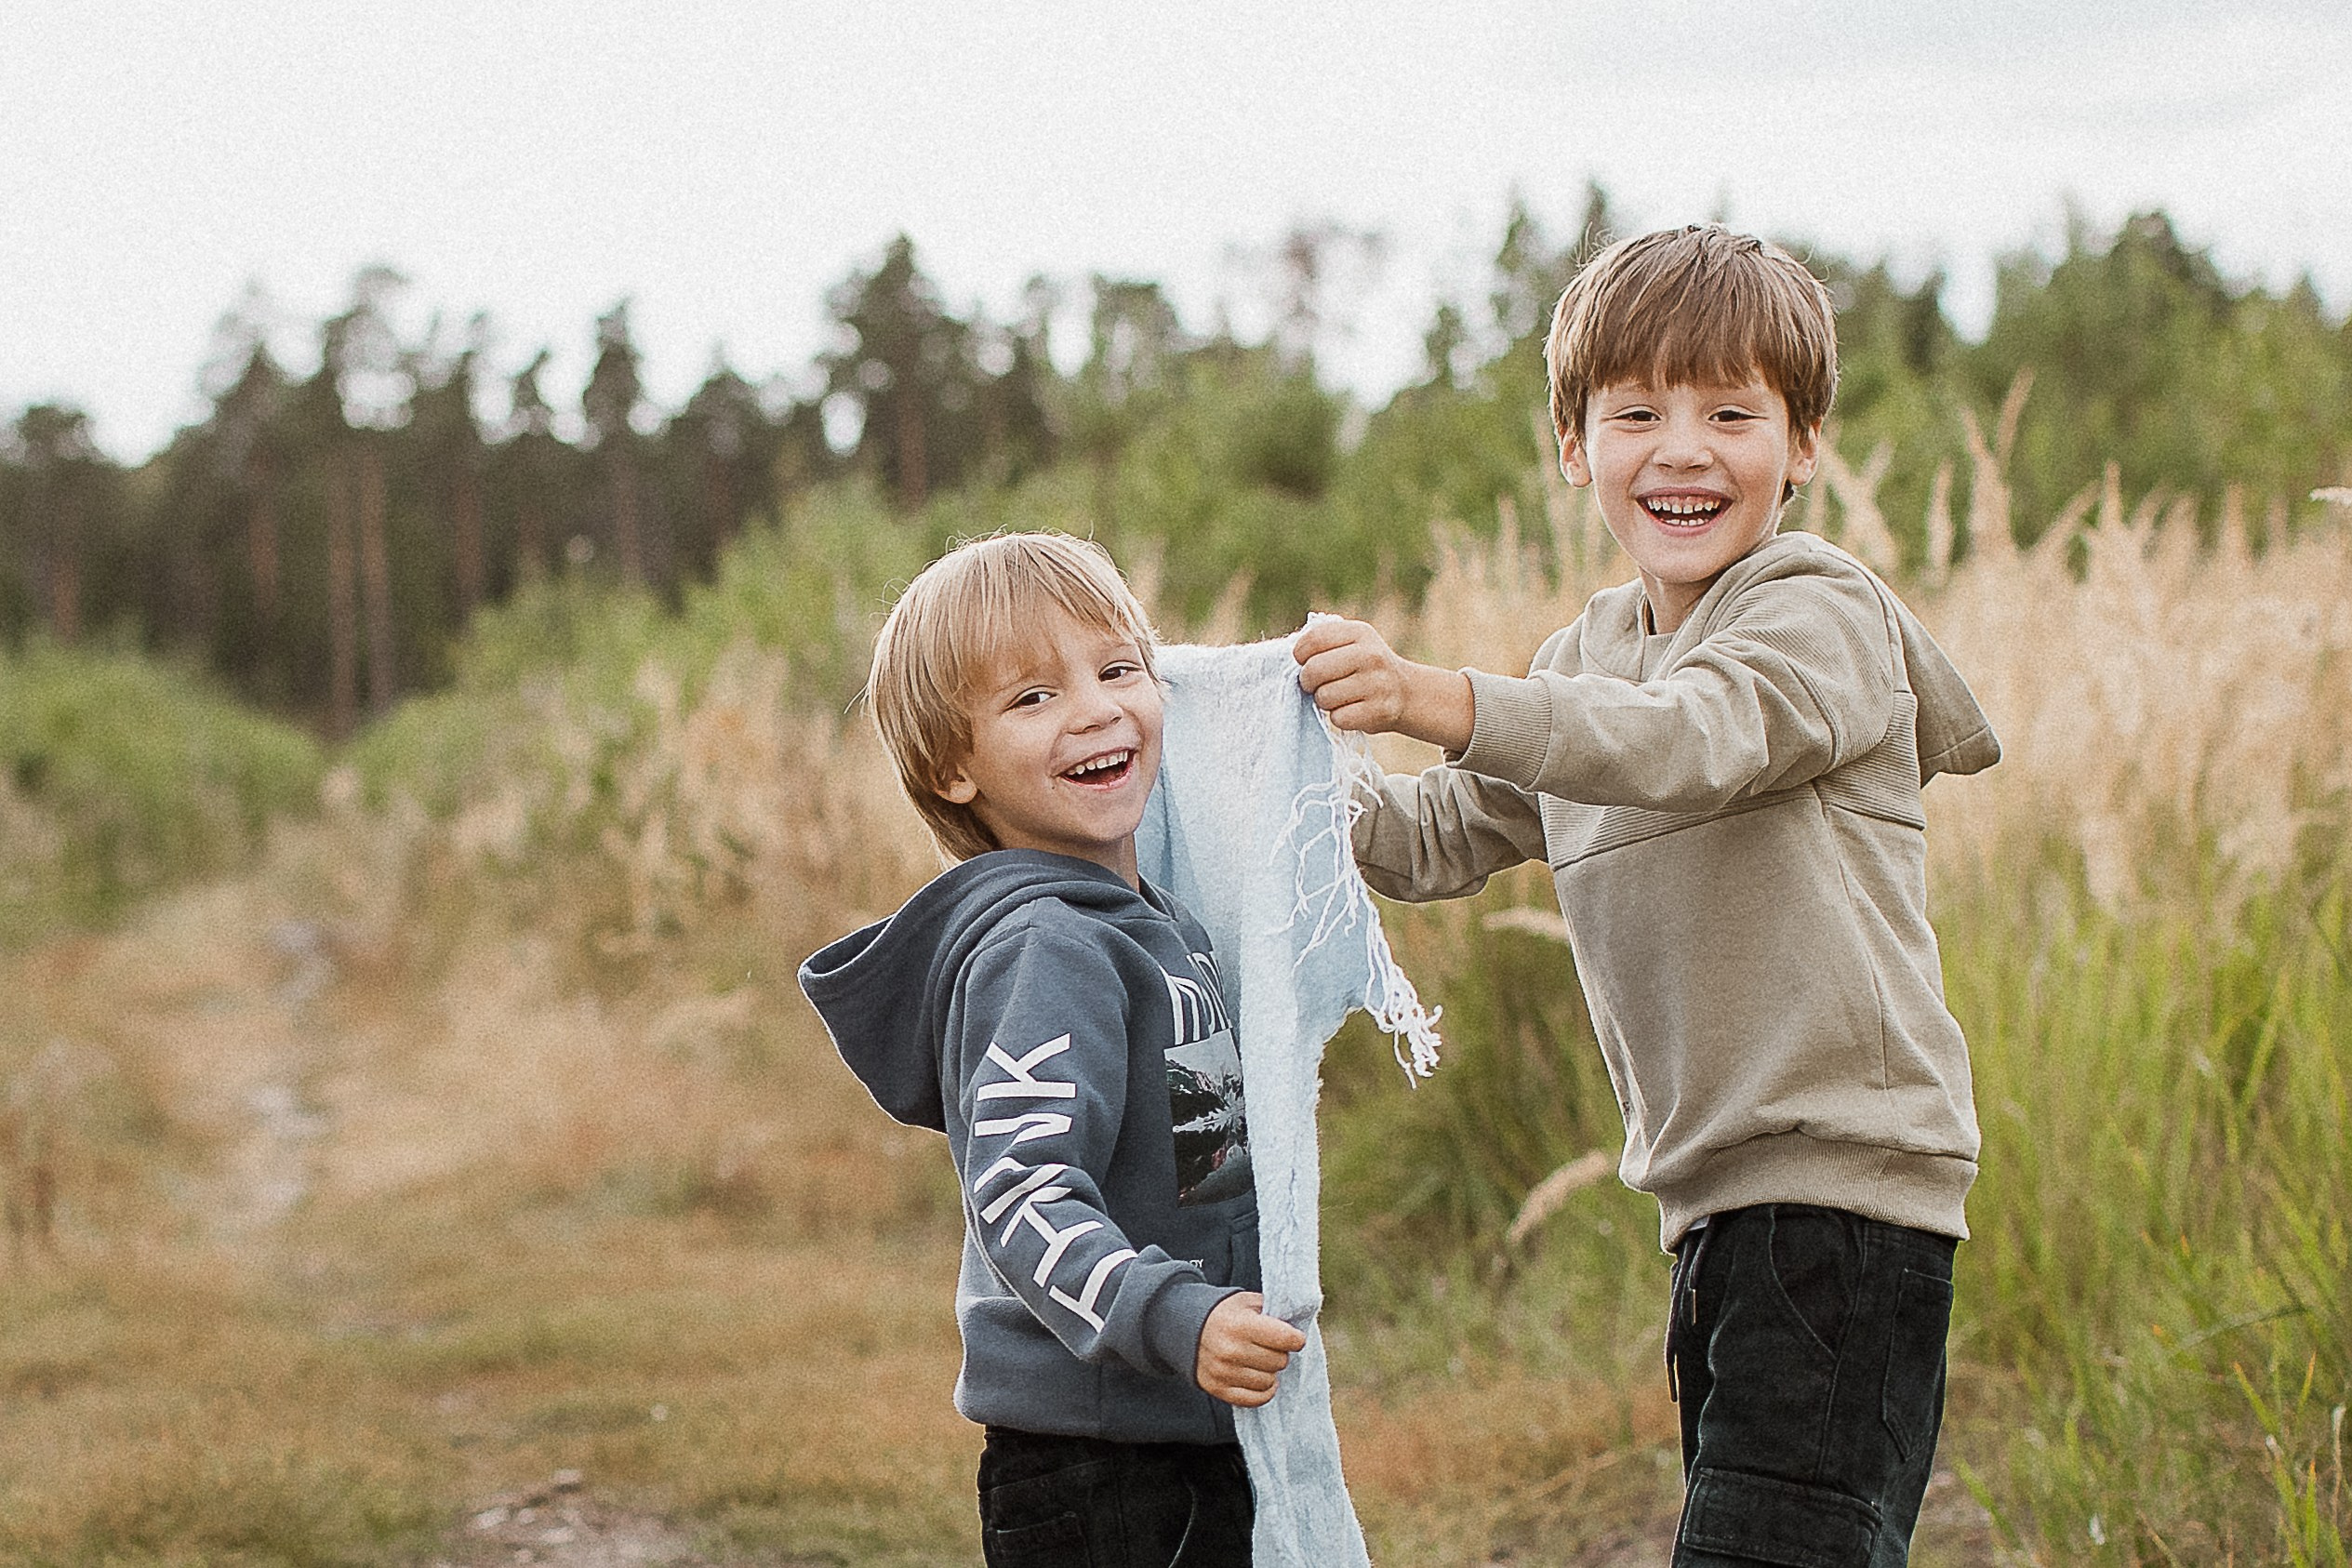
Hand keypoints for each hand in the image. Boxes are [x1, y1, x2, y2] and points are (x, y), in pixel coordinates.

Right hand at [1195, 1292, 1307, 1407]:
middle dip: (1280, 1353)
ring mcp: (1224, 1372)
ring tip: (1260, 1360)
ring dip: (1270, 1371)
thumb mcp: (1247, 1302)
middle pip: (1279, 1361)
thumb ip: (1272, 1310)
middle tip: (1269, 1346)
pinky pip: (1255, 1399)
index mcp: (1240, 1325)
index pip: (1286, 1339)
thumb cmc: (1224, 1314)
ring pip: (1269, 1381)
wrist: (1184, 1328)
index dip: (1296, 1339)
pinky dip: (1263, 1391)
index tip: (1294, 1337)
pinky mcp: (1218, 1389)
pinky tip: (1260, 1379)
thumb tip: (1299, 1326)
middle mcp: (1231, 1350)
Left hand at [1293, 618, 1474, 752]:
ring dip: (1324, 701)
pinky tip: (1351, 710)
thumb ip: (1323, 642)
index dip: (1300, 654)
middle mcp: (1370, 655)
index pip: (1314, 639)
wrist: (1407, 693)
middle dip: (1308, 681)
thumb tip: (1289, 656)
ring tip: (1339, 697)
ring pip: (1324, 697)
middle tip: (1317, 685)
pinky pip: (1338, 718)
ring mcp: (1377, 684)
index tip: (1303, 662)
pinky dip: (1339, 718)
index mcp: (1359, 632)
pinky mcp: (1379, 711)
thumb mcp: (1352, 643)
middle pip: (1314, 670)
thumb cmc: (1365, 668)